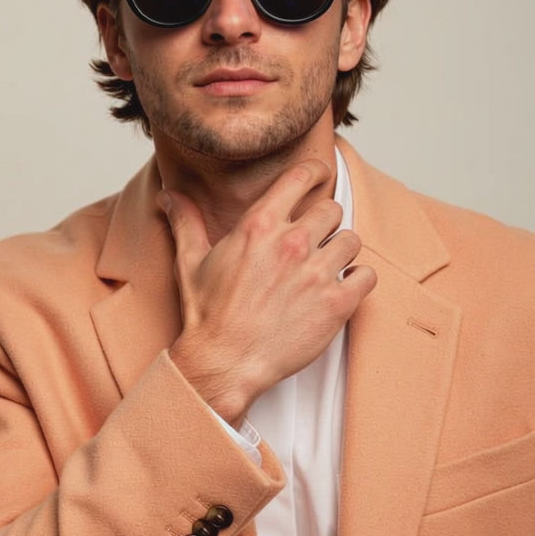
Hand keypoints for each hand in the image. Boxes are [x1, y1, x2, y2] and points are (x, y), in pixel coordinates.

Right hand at [159, 160, 375, 425]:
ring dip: (341, 251)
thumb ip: (186, 221)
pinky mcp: (335, 304)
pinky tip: (343, 286)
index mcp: (258, 226)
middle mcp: (291, 244)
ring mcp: (316, 274)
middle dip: (324, 222)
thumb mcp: (190, 261)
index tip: (318, 175)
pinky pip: (366, 275)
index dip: (314, 172)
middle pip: (332, 210)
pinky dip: (358, 279)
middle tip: (314, 238)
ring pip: (351, 241)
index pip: (300, 178)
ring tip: (326, 265)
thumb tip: (169, 195)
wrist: (223, 363)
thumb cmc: (207, 315)